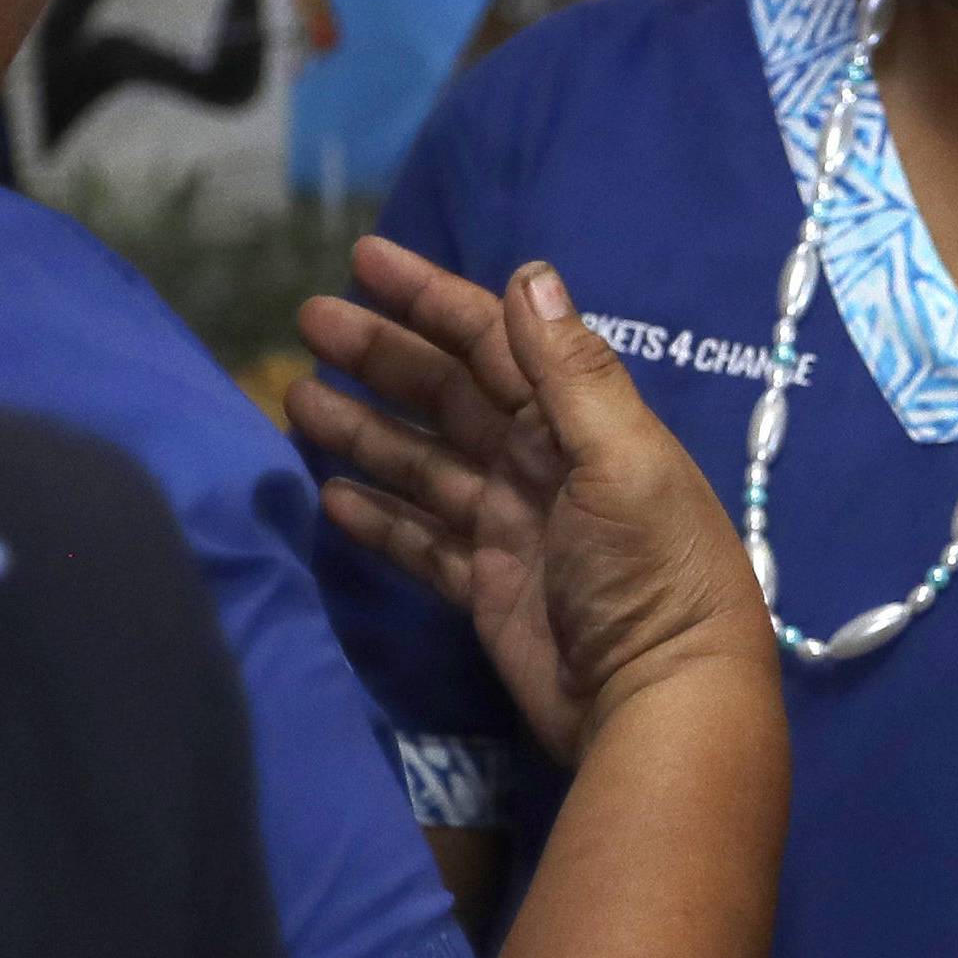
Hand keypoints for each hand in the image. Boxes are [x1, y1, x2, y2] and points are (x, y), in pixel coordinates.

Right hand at [291, 236, 771, 764]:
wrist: (662, 697)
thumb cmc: (653, 570)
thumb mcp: (623, 458)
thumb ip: (572, 372)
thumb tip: (529, 273)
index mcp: (580, 421)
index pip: (494, 340)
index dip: (431, 299)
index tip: (364, 260)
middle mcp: (543, 463)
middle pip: (448, 394)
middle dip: (381, 355)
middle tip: (307, 321)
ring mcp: (511, 527)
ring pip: (422, 463)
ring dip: (364, 431)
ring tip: (294, 400)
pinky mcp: (487, 588)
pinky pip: (420, 540)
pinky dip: (379, 518)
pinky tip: (328, 495)